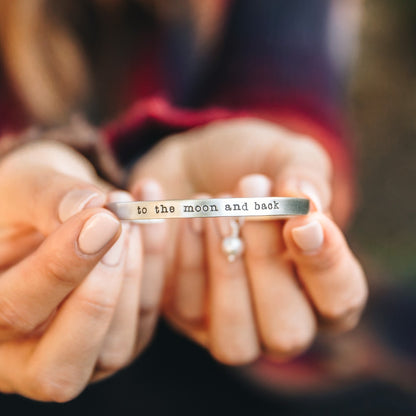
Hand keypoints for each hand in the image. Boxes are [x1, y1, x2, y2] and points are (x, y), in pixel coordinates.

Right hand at [0, 140, 162, 400]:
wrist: (50, 211)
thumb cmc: (25, 204)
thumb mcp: (23, 188)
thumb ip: (47, 198)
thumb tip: (92, 208)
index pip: (10, 317)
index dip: (59, 270)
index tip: (100, 219)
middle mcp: (24, 357)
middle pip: (60, 370)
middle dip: (98, 296)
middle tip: (117, 227)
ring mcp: (79, 355)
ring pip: (113, 350)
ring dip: (133, 275)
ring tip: (132, 215)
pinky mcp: (118, 338)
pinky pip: (144, 315)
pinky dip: (155, 265)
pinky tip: (151, 216)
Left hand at [129, 118, 367, 364]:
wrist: (192, 163)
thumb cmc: (247, 164)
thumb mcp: (284, 155)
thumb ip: (305, 176)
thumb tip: (306, 201)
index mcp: (318, 284)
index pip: (340, 300)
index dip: (326, 266)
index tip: (304, 218)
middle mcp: (277, 316)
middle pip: (286, 333)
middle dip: (266, 262)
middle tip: (249, 192)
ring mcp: (228, 322)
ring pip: (234, 339)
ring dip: (223, 266)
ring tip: (215, 205)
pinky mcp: (183, 313)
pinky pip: (184, 308)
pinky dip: (181, 258)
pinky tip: (187, 215)